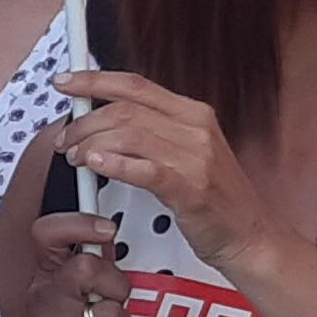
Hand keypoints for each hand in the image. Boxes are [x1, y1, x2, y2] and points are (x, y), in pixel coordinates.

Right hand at [13, 209, 129, 316]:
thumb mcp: (86, 294)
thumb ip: (98, 264)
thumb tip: (108, 233)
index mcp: (49, 274)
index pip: (48, 233)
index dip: (80, 223)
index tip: (106, 229)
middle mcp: (44, 294)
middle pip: (88, 267)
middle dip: (116, 287)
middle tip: (111, 305)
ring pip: (109, 311)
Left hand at [54, 70, 272, 271]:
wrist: (250, 235)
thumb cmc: (215, 198)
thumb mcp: (187, 152)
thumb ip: (152, 133)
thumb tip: (102, 121)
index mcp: (192, 113)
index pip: (135, 85)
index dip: (93, 80)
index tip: (65, 83)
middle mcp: (195, 128)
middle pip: (125, 109)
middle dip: (85, 121)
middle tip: (66, 139)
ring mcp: (195, 157)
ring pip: (128, 134)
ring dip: (92, 145)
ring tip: (76, 159)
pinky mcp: (191, 188)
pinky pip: (145, 169)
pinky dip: (114, 164)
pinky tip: (95, 166)